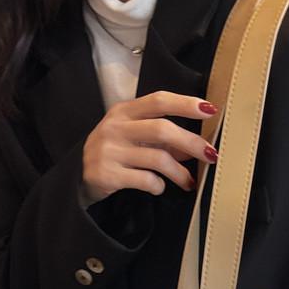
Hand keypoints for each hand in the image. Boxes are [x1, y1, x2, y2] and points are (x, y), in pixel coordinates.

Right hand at [81, 90, 219, 204]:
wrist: (77, 178)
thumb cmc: (114, 154)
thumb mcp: (134, 138)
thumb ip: (162, 139)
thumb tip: (196, 146)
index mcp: (124, 111)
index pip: (159, 100)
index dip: (185, 104)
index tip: (210, 110)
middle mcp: (115, 128)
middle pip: (162, 130)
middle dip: (191, 143)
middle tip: (211, 156)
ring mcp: (109, 151)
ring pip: (157, 159)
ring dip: (180, 173)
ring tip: (189, 182)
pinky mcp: (107, 174)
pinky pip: (145, 180)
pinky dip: (159, 186)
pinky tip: (159, 188)